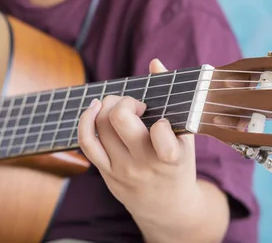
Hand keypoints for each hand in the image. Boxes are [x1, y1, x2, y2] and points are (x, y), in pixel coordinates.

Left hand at [78, 59, 198, 218]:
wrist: (168, 208)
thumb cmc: (179, 164)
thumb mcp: (185, 137)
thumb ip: (173, 99)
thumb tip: (154, 62)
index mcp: (171, 156)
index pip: (162, 135)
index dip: (160, 122)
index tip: (162, 122)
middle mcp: (144, 164)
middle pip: (120, 120)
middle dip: (124, 101)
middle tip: (134, 105)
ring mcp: (122, 170)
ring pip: (101, 125)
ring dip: (107, 105)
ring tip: (118, 105)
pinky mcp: (106, 173)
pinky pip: (86, 142)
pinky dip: (86, 120)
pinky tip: (95, 109)